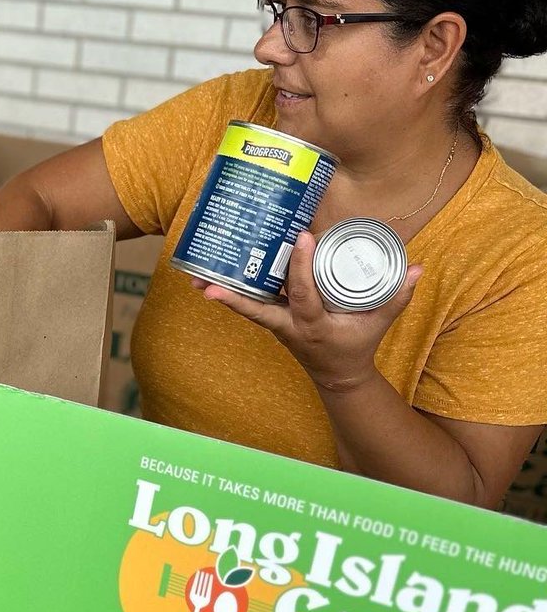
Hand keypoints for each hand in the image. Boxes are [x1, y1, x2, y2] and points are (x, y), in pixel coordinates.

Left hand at [191, 230, 422, 392]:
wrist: (336, 374)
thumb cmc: (357, 345)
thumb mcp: (379, 323)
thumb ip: (398, 296)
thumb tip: (417, 267)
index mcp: (313, 326)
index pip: (304, 294)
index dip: (301, 267)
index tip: (302, 237)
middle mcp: (288, 326)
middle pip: (256, 309)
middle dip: (233, 298)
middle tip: (206, 284)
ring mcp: (275, 324)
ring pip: (246, 306)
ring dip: (221, 293)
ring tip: (193, 278)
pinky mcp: (270, 319)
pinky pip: (249, 303)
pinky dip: (230, 292)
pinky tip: (208, 277)